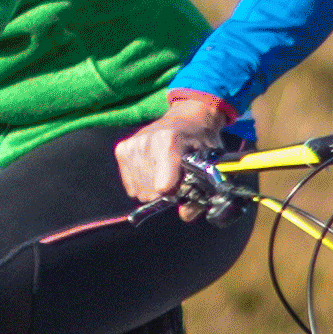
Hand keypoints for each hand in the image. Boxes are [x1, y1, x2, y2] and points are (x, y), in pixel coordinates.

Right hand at [118, 90, 232, 207]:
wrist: (187, 118)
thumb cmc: (201, 142)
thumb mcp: (210, 166)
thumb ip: (200, 194)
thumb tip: (184, 214)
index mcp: (169, 142)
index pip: (162, 188)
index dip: (175, 193)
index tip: (185, 184)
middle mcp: (145, 142)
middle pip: (149, 192)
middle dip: (164, 193)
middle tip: (176, 178)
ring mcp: (131, 146)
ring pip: (137, 191)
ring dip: (152, 188)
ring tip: (165, 171)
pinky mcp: (122, 149)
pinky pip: (130, 184)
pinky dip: (142, 182)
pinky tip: (153, 169)